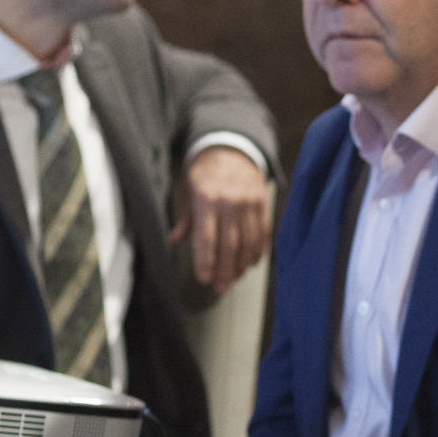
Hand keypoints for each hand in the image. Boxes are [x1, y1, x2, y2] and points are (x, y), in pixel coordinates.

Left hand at [172, 144, 271, 290]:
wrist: (231, 148)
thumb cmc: (204, 172)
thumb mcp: (188, 188)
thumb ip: (186, 216)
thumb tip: (175, 239)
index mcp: (207, 198)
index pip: (207, 236)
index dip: (206, 260)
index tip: (205, 279)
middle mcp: (230, 201)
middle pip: (229, 244)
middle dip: (225, 270)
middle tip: (220, 288)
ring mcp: (249, 203)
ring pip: (248, 242)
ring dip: (241, 265)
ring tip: (233, 280)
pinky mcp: (262, 204)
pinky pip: (262, 233)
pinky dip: (257, 251)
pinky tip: (249, 264)